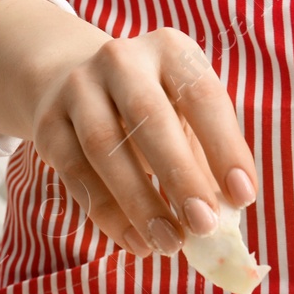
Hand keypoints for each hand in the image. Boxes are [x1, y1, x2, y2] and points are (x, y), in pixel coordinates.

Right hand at [0, 0, 256, 257]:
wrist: (70, 79)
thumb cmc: (152, 108)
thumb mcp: (185, 117)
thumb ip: (206, 161)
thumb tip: (226, 218)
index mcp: (170, 50)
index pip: (202, 96)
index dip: (225, 148)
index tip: (244, 197)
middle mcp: (121, 60)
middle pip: (149, 118)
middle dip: (179, 177)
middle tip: (204, 225)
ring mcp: (78, 88)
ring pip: (105, 148)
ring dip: (140, 202)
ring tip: (170, 244)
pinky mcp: (49, 124)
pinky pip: (77, 173)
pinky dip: (108, 214)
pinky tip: (136, 242)